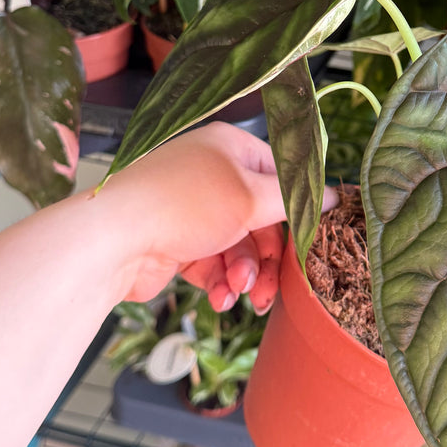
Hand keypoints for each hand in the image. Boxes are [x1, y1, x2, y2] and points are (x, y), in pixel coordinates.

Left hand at [97, 122, 332, 312]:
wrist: (113, 240)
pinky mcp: (177, 242)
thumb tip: (332, 194)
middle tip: (272, 288)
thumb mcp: (251, 198)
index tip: (311, 242)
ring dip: (244, 275)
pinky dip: (220, 282)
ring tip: (239, 292)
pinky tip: (220, 297)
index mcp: (231, 148)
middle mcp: (212, 175)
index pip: (280, 178)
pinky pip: (213, 264)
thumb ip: (294, 199)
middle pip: (261, 220)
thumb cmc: (180, 205)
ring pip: (238, 247)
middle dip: (267, 258)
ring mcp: (193, 209)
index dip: (296, 212)